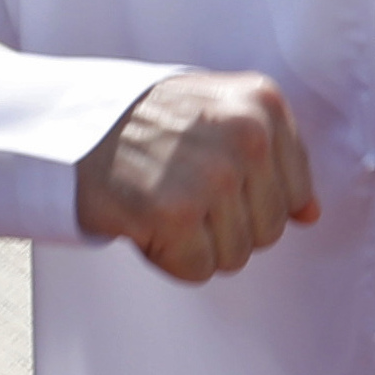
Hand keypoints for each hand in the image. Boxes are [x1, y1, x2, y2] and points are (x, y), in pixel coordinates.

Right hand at [75, 72, 319, 283]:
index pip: (296, 192)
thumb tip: (309, 214)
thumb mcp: (217, 109)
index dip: (249, 198)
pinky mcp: (175, 213)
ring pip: (236, 256)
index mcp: (263, 104)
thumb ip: (271, 154)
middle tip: (177, 188)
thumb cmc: (142, 121)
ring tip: (159, 199)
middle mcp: (246, 135)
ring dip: (194, 242)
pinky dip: (167, 257)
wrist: (65, 122)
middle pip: (269, 231)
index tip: (206, 175)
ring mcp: (212, 175)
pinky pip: (197, 270)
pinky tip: (143, 219)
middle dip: (223, 224)